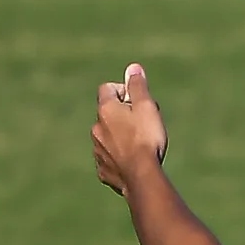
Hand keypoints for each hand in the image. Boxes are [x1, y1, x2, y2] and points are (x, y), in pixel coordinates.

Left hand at [90, 63, 168, 197]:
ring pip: (106, 138)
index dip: (123, 92)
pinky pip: (108, 160)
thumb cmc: (146, 139)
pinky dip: (118, 159)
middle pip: (107, 114)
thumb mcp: (147, 108)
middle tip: (144, 126)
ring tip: (140, 147)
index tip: (138, 102)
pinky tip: (132, 164)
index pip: (107, 89)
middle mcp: (96, 128)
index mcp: (106, 110)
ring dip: (119, 138)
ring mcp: (98, 150)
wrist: (141, 177)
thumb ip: (138, 87)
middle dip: (122, 116)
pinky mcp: (103, 170)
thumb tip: (133, 68)